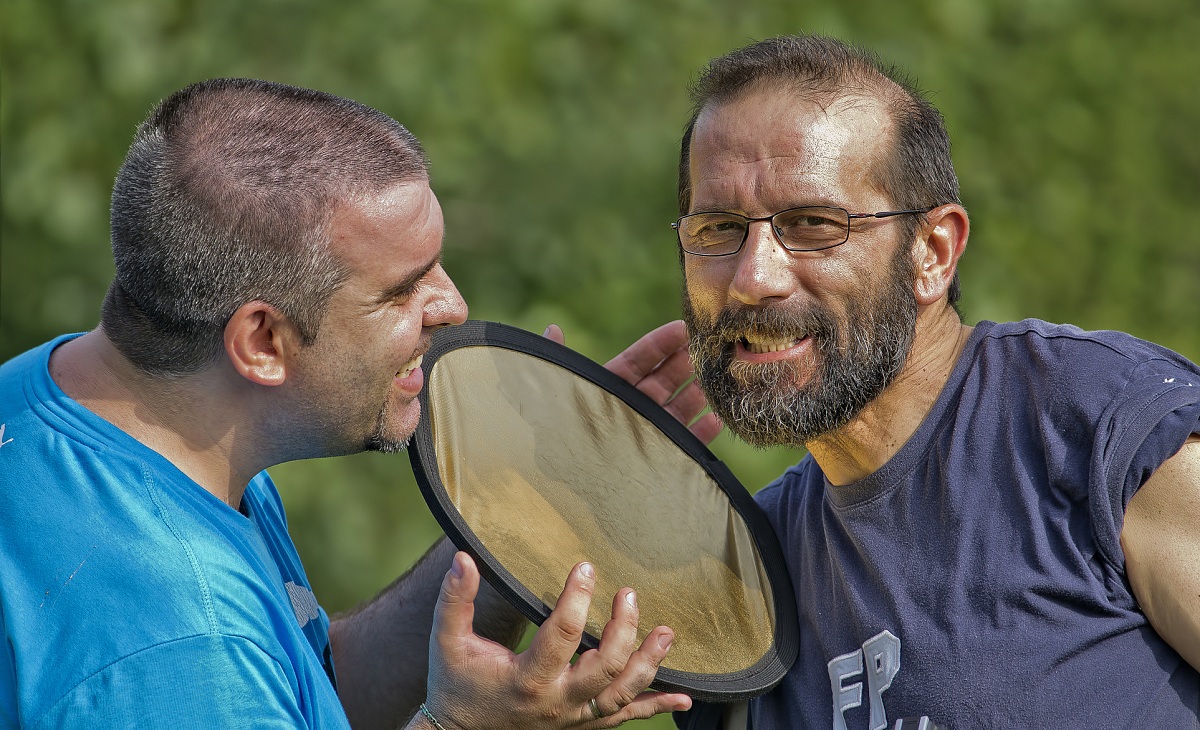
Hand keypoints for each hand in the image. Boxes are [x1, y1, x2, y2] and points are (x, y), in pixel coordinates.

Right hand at [418, 552, 690, 728]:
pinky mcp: (582, 725)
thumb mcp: (447, 640)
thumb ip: (455, 599)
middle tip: (629, 594)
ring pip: (622, 695)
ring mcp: (573, 718)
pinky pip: (624, 718)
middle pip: (606, 667)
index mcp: (527, 678)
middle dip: (624, 629)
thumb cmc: (455, 682)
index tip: (585, 566)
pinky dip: (656, 707)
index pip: (562, 635)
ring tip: (667, 633)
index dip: (577, 598)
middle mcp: (557, 703)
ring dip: (649, 664)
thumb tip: (465, 557)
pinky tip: (685, 697)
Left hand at [543, 321, 722, 444]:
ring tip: (716, 378)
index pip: (637, 359)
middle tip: (707, 346)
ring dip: (697, 392)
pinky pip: (683, 443)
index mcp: (606, 387)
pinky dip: (701, 432)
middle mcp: (628, 408)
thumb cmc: (553, 435)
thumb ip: (554, 359)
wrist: (557, 488)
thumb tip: (553, 328)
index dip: (660, 343)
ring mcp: (643, 432)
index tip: (682, 327)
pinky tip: (717, 420)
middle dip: (685, 361)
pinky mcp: (655, 459)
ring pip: (677, 407)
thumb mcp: (553, 392)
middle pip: (663, 379)